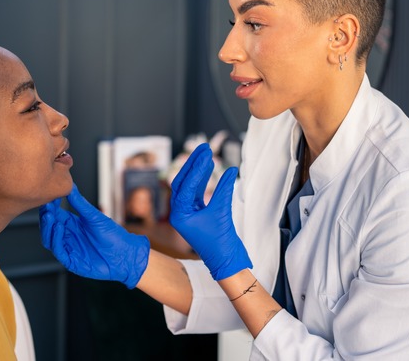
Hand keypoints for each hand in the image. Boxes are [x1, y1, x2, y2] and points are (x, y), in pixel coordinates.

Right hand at [39, 185, 149, 288]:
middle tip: (46, 207)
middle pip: (49, 227)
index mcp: (72, 225)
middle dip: (46, 217)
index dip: (50, 207)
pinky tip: (59, 228)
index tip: (48, 197)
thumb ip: (80, 203)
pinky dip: (56, 240)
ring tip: (50, 216)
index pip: (55, 215)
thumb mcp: (94, 216)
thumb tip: (71, 186)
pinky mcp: (71, 261)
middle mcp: (68, 237)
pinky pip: (59, 251)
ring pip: (50, 239)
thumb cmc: (112, 235)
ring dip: (48, 228)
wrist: (124, 254)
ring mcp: (69, 249)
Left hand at [169, 143, 251, 280]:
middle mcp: (179, 212)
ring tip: (207, 153)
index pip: (184, 185)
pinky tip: (211, 168)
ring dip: (198, 170)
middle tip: (203, 147)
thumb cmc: (221, 242)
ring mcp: (188, 213)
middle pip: (183, 181)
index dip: (196, 168)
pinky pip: (197, 192)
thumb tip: (230, 170)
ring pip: (190, 185)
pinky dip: (204, 180)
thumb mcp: (222, 211)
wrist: (226, 261)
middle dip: (193, 164)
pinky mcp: (197, 213)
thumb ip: (224, 189)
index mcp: (178, 215)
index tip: (206, 154)